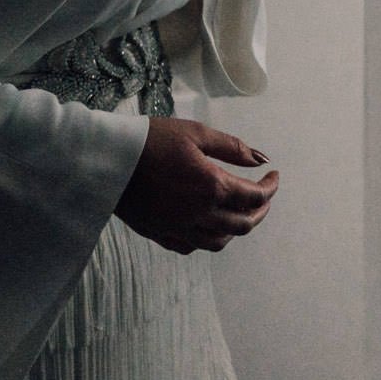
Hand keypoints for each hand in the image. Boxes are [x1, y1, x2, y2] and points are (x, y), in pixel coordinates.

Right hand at [114, 117, 278, 253]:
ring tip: (239, 212)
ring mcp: (178, 227)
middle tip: (263, 197)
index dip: (271, 187)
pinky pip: (192, 246)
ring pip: (220, 241)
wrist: (107, 158)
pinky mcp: (159, 233)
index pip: (254, 196)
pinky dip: (208, 238)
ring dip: (236, 229)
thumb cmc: (151, 139)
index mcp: (211, 186)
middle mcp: (198, 213)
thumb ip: (232, 148)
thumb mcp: (196, 133)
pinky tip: (209, 225)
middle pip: (243, 224)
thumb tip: (261, 159)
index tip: (274, 176)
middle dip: (260, 211)